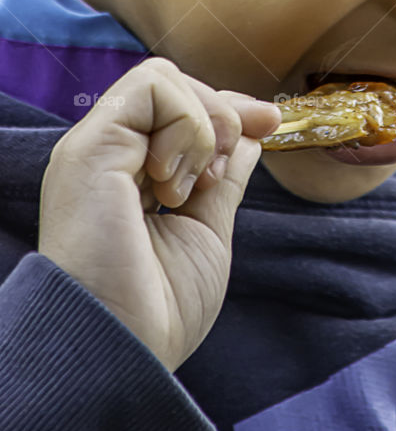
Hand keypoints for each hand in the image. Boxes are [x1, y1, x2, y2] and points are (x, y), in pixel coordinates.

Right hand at [38, 56, 281, 372]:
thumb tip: (251, 132)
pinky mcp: (89, 149)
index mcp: (126, 174)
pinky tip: (170, 183)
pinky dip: (183, 125)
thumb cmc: (157, 310)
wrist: (123, 353)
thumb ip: (223, 179)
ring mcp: (94, 149)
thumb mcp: (206, 230)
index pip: (177, 108)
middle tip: (215, 177)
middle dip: (219, 115)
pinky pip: (151, 87)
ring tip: (187, 189)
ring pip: (162, 78)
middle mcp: (105, 155)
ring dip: (200, 125)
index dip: (228, 107)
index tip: (271, 121)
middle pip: (173, 84)